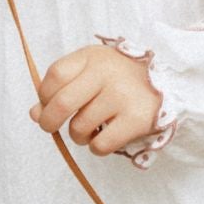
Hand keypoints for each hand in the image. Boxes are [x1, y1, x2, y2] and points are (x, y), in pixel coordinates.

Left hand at [32, 42, 161, 156]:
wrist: (168, 82)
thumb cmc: (119, 78)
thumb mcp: (90, 72)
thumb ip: (60, 88)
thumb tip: (35, 113)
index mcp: (93, 56)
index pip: (55, 76)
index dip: (44, 95)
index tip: (47, 103)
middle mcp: (107, 73)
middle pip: (62, 103)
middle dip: (48, 122)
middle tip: (50, 127)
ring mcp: (123, 96)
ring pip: (79, 128)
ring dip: (77, 136)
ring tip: (89, 129)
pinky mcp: (137, 120)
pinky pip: (100, 145)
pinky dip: (96, 147)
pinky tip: (104, 136)